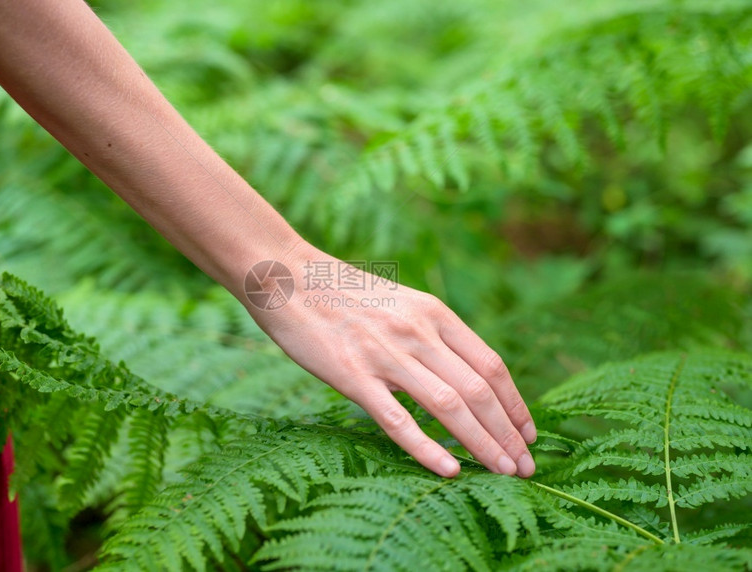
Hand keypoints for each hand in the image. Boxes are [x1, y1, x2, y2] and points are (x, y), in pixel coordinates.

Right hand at [246, 244, 536, 477]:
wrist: (287, 276)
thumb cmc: (343, 294)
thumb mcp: (399, 303)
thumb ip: (430, 333)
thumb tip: (461, 374)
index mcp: (433, 313)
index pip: (491, 365)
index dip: (516, 404)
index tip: (528, 433)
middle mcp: (418, 331)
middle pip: (479, 390)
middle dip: (509, 433)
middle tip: (526, 467)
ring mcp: (385, 354)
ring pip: (450, 406)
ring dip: (484, 444)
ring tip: (505, 473)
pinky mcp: (352, 375)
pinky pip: (398, 419)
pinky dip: (428, 447)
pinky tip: (450, 470)